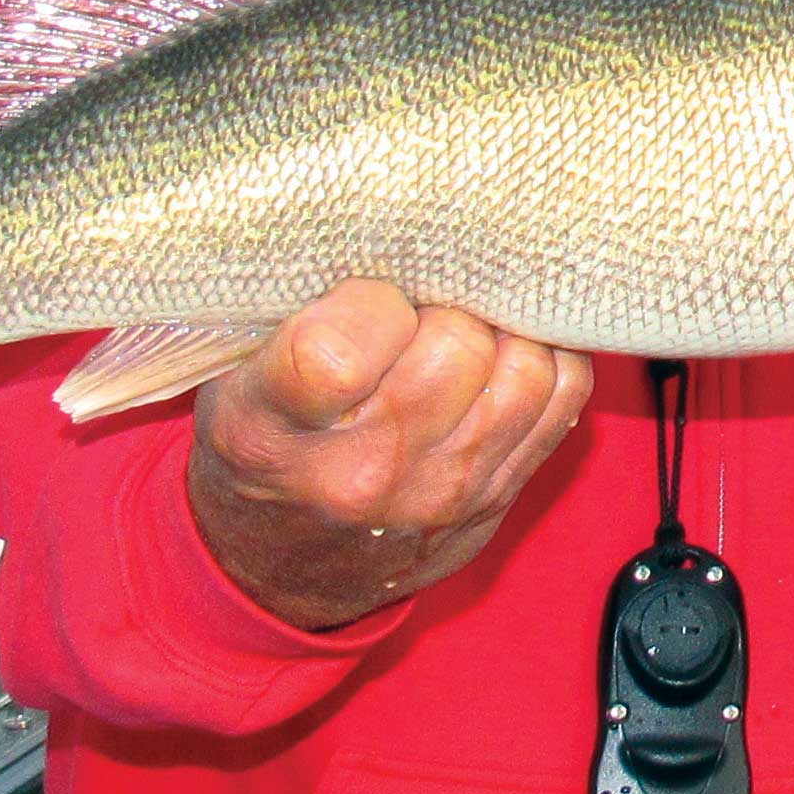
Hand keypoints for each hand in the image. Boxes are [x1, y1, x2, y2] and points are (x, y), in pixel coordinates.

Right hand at [186, 280, 591, 629]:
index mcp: (273, 434)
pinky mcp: (498, 495)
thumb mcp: (230, 382)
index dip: (365, 303)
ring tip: (460, 327)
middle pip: (455, 345)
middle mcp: (365, 473)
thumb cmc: (263, 446)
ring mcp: (443, 492)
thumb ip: (289, 315)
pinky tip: (501, 352)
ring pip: (524, 366)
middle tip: (417, 308)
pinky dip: (543, 357)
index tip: (359, 300)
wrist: (286, 567)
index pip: (338, 353)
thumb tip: (396, 226)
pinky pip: (563, 394)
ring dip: (499, 331)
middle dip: (441, 306)